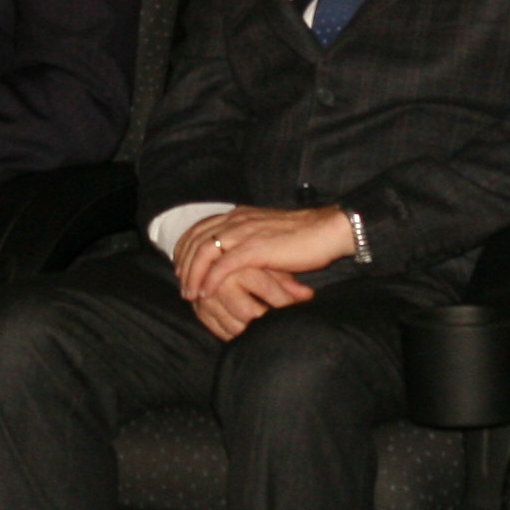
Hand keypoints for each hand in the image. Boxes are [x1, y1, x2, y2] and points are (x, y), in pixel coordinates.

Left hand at [171, 204, 357, 338]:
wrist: (327, 230)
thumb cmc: (304, 237)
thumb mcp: (269, 233)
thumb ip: (252, 239)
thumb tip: (240, 257)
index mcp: (239, 215)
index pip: (200, 228)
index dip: (186, 248)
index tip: (182, 267)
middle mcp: (237, 220)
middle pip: (195, 240)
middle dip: (184, 264)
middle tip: (182, 285)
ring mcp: (244, 232)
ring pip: (203, 253)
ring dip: (193, 275)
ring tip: (190, 294)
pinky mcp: (254, 249)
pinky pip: (222, 266)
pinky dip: (210, 281)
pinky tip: (205, 294)